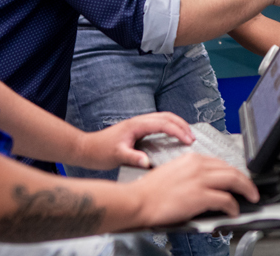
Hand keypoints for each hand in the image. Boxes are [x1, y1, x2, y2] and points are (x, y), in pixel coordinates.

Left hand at [78, 112, 194, 169]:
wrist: (86, 149)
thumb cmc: (100, 152)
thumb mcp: (117, 156)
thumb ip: (132, 158)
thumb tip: (147, 162)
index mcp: (137, 125)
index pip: (164, 123)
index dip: (178, 131)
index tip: (188, 141)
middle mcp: (139, 121)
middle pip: (167, 116)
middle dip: (182, 125)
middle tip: (193, 138)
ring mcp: (138, 123)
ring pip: (163, 118)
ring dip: (177, 125)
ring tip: (187, 137)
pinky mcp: (137, 128)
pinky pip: (158, 124)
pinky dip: (170, 127)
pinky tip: (173, 137)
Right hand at [130, 153, 259, 224]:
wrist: (138, 201)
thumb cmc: (150, 191)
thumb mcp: (173, 172)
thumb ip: (191, 174)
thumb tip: (204, 183)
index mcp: (191, 158)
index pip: (220, 162)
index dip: (233, 171)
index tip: (237, 179)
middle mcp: (198, 165)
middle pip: (231, 169)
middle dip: (245, 180)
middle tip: (251, 189)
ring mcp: (200, 180)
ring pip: (234, 180)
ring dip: (246, 189)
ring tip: (251, 197)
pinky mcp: (200, 196)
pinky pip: (226, 200)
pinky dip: (233, 206)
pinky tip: (234, 211)